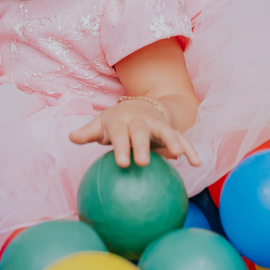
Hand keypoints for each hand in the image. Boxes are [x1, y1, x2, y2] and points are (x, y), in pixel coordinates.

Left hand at [69, 99, 200, 167]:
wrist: (140, 105)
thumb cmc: (116, 122)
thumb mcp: (101, 124)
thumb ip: (88, 132)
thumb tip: (71, 137)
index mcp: (122, 121)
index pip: (120, 134)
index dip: (120, 147)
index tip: (121, 163)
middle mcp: (140, 121)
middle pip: (141, 132)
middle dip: (142, 145)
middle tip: (142, 162)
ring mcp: (157, 124)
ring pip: (166, 132)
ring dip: (173, 142)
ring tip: (179, 154)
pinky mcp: (170, 130)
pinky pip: (181, 139)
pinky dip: (190, 148)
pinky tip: (197, 163)